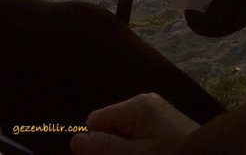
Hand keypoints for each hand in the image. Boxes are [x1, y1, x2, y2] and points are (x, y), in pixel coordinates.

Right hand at [69, 92, 198, 154]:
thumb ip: (105, 147)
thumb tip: (76, 139)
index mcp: (136, 106)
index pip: (96, 121)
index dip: (97, 143)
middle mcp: (144, 102)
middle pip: (109, 126)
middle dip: (112, 148)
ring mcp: (156, 111)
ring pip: (123, 133)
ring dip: (125, 150)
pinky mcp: (164, 122)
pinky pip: (139, 134)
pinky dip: (138, 148)